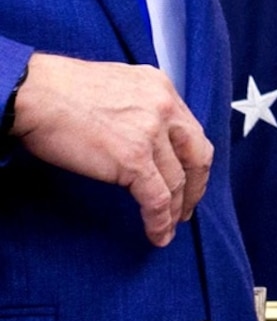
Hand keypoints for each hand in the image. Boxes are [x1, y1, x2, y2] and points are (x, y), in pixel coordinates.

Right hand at [5, 54, 211, 247]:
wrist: (35, 93)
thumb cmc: (59, 91)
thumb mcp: (116, 86)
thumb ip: (138, 106)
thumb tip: (139, 131)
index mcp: (161, 88)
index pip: (190, 131)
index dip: (192, 161)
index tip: (188, 179)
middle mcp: (165, 108)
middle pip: (196, 156)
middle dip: (195, 188)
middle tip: (186, 209)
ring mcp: (151, 134)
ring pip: (177, 182)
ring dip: (175, 210)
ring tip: (169, 228)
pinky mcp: (133, 160)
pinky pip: (156, 198)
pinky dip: (160, 221)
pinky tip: (158, 234)